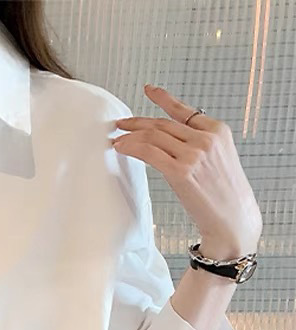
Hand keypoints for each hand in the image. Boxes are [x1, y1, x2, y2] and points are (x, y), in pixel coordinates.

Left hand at [112, 84, 261, 259]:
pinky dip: (132, 148)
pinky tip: (122, 148)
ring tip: (116, 139)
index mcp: (217, 131)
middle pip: (163, 124)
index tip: (149, 91)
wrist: (233, 217)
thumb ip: (200, 146)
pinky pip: (149, 153)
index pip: (183, 111)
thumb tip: (173, 144)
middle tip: (120, 123)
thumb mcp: (219, 160)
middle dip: (138, 122)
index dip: (163, 99)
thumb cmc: (224, 195)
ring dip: (130, 136)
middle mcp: (206, 138)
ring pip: (153, 136)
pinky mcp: (181, 171)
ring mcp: (194, 154)